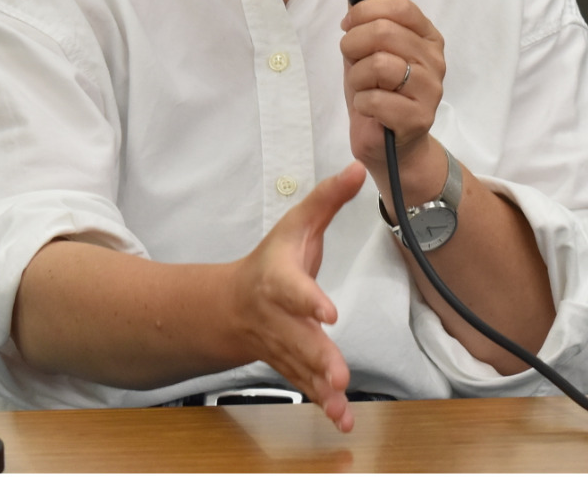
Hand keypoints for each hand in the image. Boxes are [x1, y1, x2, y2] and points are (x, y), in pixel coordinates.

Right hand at [229, 162, 365, 431]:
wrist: (231, 305)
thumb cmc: (272, 261)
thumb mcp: (297, 223)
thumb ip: (328, 198)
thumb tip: (356, 169)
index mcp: (279, 279)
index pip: (293, 288)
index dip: (308, 299)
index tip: (327, 311)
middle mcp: (278, 316)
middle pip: (298, 337)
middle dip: (318, 356)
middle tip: (338, 372)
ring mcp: (283, 345)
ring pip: (302, 368)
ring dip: (321, 386)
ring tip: (341, 399)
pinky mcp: (291, 366)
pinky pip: (306, 386)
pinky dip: (322, 405)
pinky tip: (341, 418)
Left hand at [340, 0, 446, 195]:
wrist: (391, 146)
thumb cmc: (380, 94)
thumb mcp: (368, 53)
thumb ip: (365, 25)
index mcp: (427, 37)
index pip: (401, 7)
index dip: (366, 11)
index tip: (348, 25)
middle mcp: (434, 60)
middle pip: (385, 32)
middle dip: (353, 44)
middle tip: (351, 60)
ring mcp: (430, 90)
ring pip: (379, 64)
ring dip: (357, 77)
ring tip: (362, 88)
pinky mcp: (418, 118)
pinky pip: (375, 98)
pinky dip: (361, 102)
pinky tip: (369, 109)